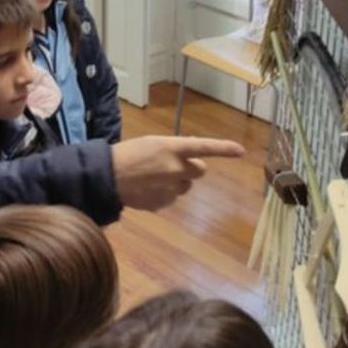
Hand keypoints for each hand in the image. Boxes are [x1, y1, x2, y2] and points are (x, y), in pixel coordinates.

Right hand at [110, 136, 244, 210]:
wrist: (106, 178)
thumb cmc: (127, 155)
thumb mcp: (152, 144)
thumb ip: (174, 149)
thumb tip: (191, 156)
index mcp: (172, 148)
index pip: (203, 147)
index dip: (223, 149)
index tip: (241, 151)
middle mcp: (175, 169)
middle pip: (200, 171)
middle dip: (191, 168)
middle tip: (173, 166)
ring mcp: (170, 189)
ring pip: (186, 186)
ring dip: (177, 182)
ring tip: (154, 178)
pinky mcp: (163, 204)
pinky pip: (172, 198)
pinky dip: (164, 194)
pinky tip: (148, 189)